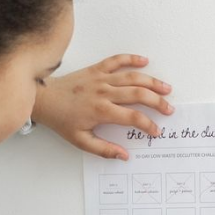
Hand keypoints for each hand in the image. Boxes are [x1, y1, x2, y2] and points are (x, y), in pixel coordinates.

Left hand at [32, 54, 173, 160]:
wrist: (44, 99)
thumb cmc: (62, 120)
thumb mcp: (81, 141)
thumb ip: (104, 150)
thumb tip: (124, 156)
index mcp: (101, 111)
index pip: (133, 117)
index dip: (148, 125)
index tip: (156, 131)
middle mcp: (104, 92)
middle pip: (139, 94)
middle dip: (157, 102)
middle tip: (169, 109)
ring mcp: (101, 78)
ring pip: (133, 77)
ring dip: (152, 82)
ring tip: (166, 88)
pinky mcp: (96, 69)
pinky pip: (116, 60)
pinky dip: (131, 58)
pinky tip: (144, 61)